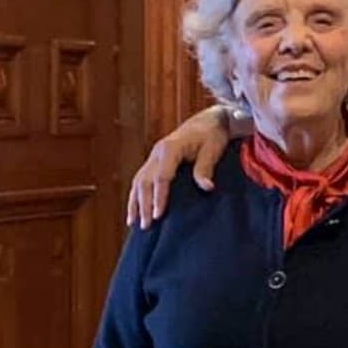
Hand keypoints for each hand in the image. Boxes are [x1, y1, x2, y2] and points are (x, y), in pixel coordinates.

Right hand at [126, 107, 231, 228]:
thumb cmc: (211, 135)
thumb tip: (207, 187)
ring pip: (138, 181)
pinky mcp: (154, 162)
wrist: (208, 121)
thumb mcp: (213, 149)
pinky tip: (134, 212)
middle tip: (146, 226)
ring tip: (134, 223)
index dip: (159, 197)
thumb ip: (205, 168)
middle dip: (144, 204)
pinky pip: (140, 180)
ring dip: (135, 203)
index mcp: (170, 148)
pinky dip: (136, 196)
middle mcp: (158, 153)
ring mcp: (154, 157)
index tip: (158, 215)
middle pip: (146, 182)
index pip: (161, 177)